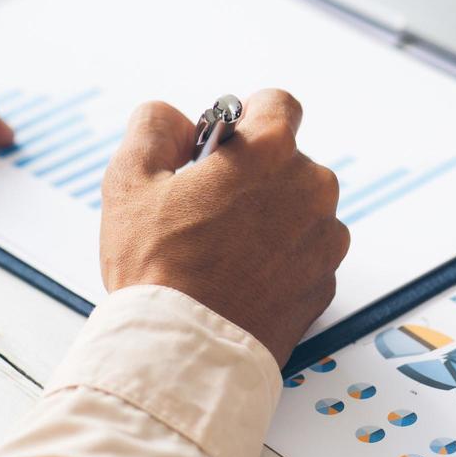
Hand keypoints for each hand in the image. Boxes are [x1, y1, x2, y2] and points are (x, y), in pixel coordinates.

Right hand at [99, 89, 349, 364]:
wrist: (185, 352)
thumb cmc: (157, 267)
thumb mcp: (130, 179)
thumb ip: (153, 127)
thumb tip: (174, 119)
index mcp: (272, 150)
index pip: (278, 103)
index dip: (246, 118)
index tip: (223, 144)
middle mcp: (311, 188)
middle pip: (287, 161)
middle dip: (253, 174)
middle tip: (207, 205)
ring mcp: (324, 239)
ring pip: (299, 209)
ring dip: (270, 217)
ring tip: (220, 248)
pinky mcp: (325, 283)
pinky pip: (304, 254)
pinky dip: (280, 259)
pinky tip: (238, 277)